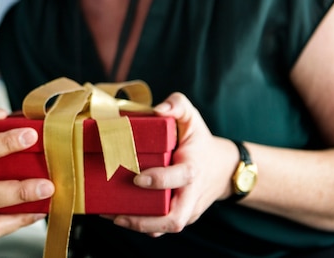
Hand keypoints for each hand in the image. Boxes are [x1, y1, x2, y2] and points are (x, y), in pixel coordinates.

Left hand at [106, 93, 236, 236]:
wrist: (222, 168)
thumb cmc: (198, 140)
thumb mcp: (192, 117)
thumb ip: (177, 105)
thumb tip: (158, 109)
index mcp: (193, 168)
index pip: (180, 178)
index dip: (160, 180)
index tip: (137, 177)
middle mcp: (192, 193)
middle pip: (176, 218)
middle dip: (147, 219)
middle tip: (119, 213)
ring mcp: (187, 208)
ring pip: (166, 227)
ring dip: (138, 226)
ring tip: (111, 217)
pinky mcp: (181, 216)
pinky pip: (162, 227)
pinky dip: (142, 226)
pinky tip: (118, 218)